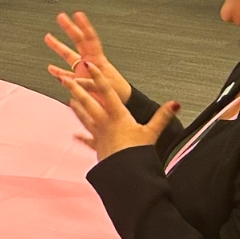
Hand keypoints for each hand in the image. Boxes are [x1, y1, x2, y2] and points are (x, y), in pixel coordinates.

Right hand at [44, 11, 129, 103]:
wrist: (123, 103)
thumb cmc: (118, 94)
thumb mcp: (103, 88)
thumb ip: (87, 84)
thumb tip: (72, 80)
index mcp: (98, 61)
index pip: (90, 40)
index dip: (84, 27)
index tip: (77, 15)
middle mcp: (90, 62)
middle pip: (78, 41)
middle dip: (69, 28)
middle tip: (61, 17)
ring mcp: (84, 71)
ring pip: (69, 55)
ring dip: (59, 46)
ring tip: (49, 37)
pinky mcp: (80, 81)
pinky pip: (67, 73)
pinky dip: (58, 70)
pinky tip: (51, 67)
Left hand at [54, 70, 178, 161]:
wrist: (124, 173)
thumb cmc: (137, 153)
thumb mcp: (152, 133)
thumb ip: (162, 117)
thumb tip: (174, 104)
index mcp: (118, 116)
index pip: (106, 92)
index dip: (98, 77)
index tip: (89, 65)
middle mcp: (104, 123)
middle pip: (88, 103)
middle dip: (77, 90)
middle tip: (65, 79)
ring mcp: (99, 135)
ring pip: (85, 118)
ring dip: (77, 108)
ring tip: (69, 99)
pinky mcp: (98, 147)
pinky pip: (88, 140)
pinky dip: (82, 138)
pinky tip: (75, 136)